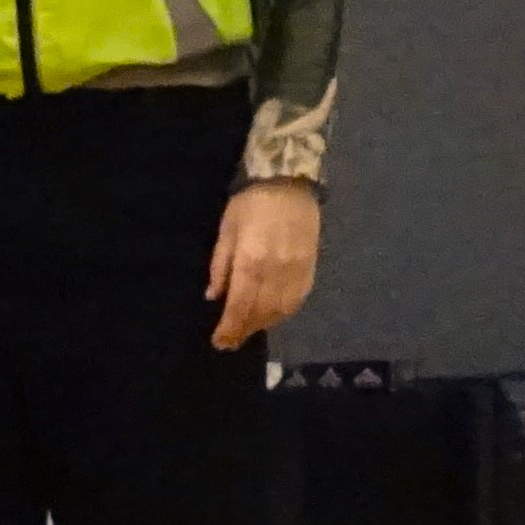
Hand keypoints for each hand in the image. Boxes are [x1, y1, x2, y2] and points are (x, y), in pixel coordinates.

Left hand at [208, 181, 321, 353]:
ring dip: (263, 324)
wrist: (289, 181)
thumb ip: (220, 265)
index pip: (239, 306)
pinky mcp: (310, 267)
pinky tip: (272, 315)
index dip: (229, 328)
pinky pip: (298, 300)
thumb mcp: (227, 230)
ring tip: (248, 328)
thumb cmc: (251, 203)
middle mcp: (275, 271)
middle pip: (260, 313)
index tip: (219, 342)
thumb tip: (213, 296)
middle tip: (230, 340)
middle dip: (243, 330)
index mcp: (251, 261)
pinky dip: (284, 313)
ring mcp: (296, 270)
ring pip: (280, 310)